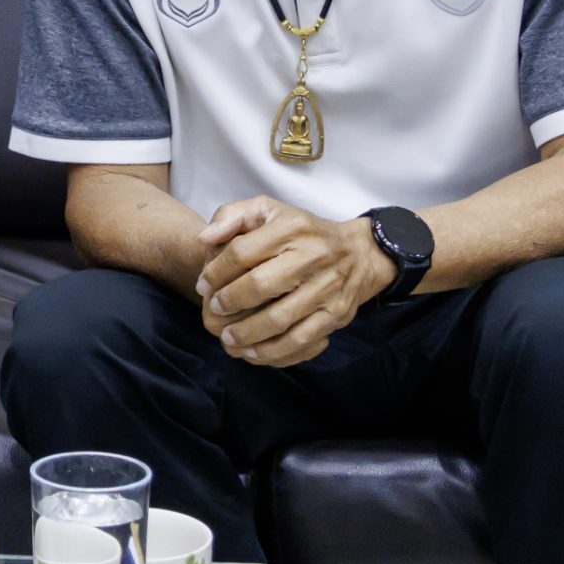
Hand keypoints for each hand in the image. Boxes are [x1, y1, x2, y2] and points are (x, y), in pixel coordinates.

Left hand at [192, 197, 394, 367]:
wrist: (360, 253)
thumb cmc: (302, 232)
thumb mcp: (268, 210)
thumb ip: (231, 216)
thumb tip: (204, 239)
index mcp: (291, 228)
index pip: (243, 252)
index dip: (216, 272)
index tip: (203, 285)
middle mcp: (312, 256)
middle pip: (261, 285)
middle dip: (230, 302)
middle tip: (213, 311)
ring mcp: (327, 288)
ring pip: (280, 318)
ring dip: (248, 333)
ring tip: (227, 338)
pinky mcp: (336, 314)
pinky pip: (302, 339)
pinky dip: (274, 351)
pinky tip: (253, 353)